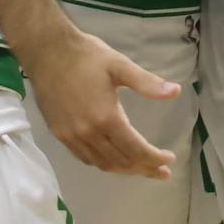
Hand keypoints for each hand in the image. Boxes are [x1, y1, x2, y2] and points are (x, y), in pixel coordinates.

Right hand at [26, 28, 181, 179]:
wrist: (47, 51)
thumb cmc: (86, 56)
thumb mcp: (120, 65)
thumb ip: (148, 83)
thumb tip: (176, 92)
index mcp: (106, 117)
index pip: (135, 149)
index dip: (155, 158)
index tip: (170, 159)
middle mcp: (88, 133)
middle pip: (121, 161)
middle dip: (145, 169)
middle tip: (163, 172)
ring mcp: (71, 136)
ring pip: (102, 164)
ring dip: (125, 170)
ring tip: (143, 169)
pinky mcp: (59, 134)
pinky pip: (85, 158)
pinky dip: (103, 163)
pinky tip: (113, 159)